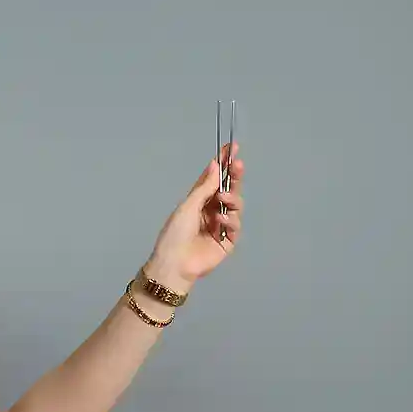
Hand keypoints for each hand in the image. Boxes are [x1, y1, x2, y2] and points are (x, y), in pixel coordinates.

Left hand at [144, 142, 243, 291]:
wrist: (176, 264)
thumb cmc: (174, 234)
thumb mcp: (187, 206)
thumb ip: (204, 187)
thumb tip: (215, 165)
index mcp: (198, 201)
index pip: (214, 178)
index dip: (223, 163)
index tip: (231, 147)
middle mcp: (211, 210)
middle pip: (228, 189)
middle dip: (234, 176)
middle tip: (238, 165)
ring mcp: (220, 225)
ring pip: (235, 205)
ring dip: (231, 199)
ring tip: (222, 199)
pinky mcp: (228, 241)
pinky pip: (235, 225)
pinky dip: (230, 220)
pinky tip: (221, 220)